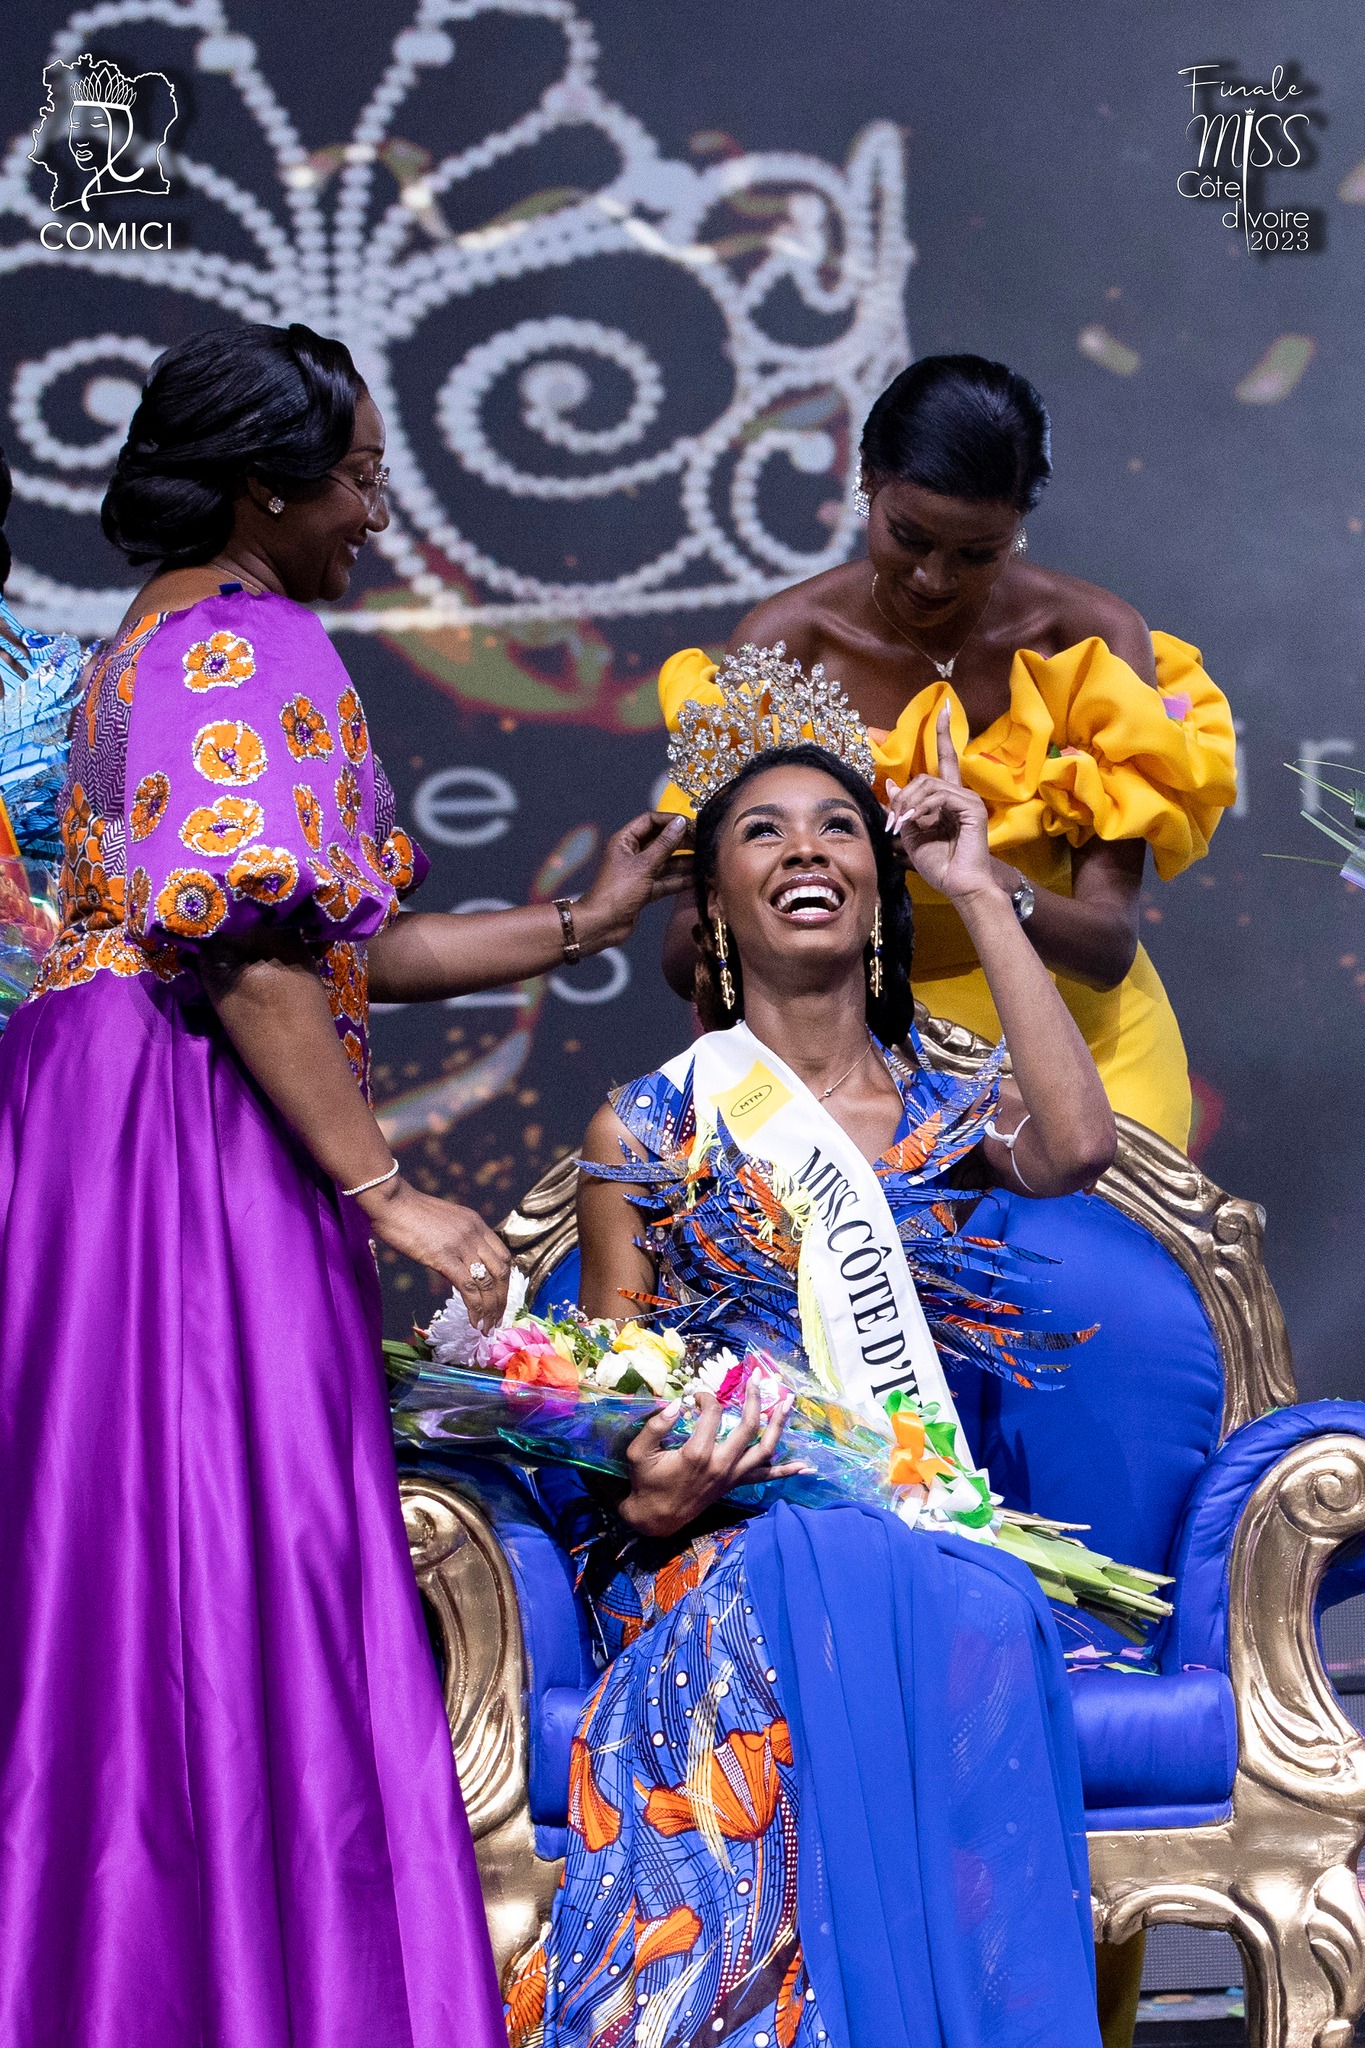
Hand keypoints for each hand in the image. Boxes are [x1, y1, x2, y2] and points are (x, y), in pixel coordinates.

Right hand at [357, 1178, 510, 1327]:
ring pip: (488, 1283)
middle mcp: (474, 1233)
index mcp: (476, 1223)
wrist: (391, 1201)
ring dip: (491, 1309)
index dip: (505, 1281)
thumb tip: (459, 1269)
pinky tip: (474, 1321)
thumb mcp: (443, 1223)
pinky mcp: (444, 1257)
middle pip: (501, 1271)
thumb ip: (457, 1242)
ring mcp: (461, 1244)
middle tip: (496, 1319)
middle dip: (502, 1299)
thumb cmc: (409, 1213)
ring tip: (487, 1327)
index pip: (503, 1256)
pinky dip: (475, 1308)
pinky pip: (468, 1287)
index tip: (500, 1299)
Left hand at [575, 811, 693, 949]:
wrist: (603, 925)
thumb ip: (665, 844)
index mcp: (625, 841)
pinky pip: (666, 880)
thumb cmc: (616, 892)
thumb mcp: (644, 865)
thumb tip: (680, 824)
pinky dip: (680, 880)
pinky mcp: (645, 890)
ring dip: (684, 861)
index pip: (650, 820)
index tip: (691, 824)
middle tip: (702, 842)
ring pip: (666, 862)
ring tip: (705, 859)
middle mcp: (632, 854)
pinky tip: (697, 878)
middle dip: (681, 841)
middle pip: (660, 841)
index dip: (670, 820)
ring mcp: (639, 872)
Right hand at [619, 1384, 807, 1539]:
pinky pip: (766, 1477)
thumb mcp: (639, 1453)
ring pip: (764, 1449)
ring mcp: (732, 1475)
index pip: (713, 1413)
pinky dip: (787, 1471)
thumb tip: (676, 1403)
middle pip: (748, 1426)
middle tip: (757, 1379)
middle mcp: (721, 1463)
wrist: (656, 1517)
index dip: (705, 1397)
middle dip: (755, 1399)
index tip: (695, 1396)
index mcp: (697, 1453)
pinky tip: (806, 1467)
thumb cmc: (647, 1482)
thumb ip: (655, 1426)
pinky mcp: (735, 1483)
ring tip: (788, 1404)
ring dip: (779, 1426)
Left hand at [884, 705, 998, 903]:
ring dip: (908, 805)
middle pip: (924, 776)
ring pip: (928, 784)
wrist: (958, 885)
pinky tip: (913, 822)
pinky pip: (939, 795)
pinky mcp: (971, 806)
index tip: (943, 709)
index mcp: (948, 798)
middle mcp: (960, 794)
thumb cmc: (939, 864)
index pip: (945, 759)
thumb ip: (903, 808)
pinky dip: (920, 808)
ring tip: (901, 825)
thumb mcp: (911, 833)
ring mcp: (967, 799)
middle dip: (903, 797)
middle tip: (893, 822)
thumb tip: (892, 785)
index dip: (943, 734)